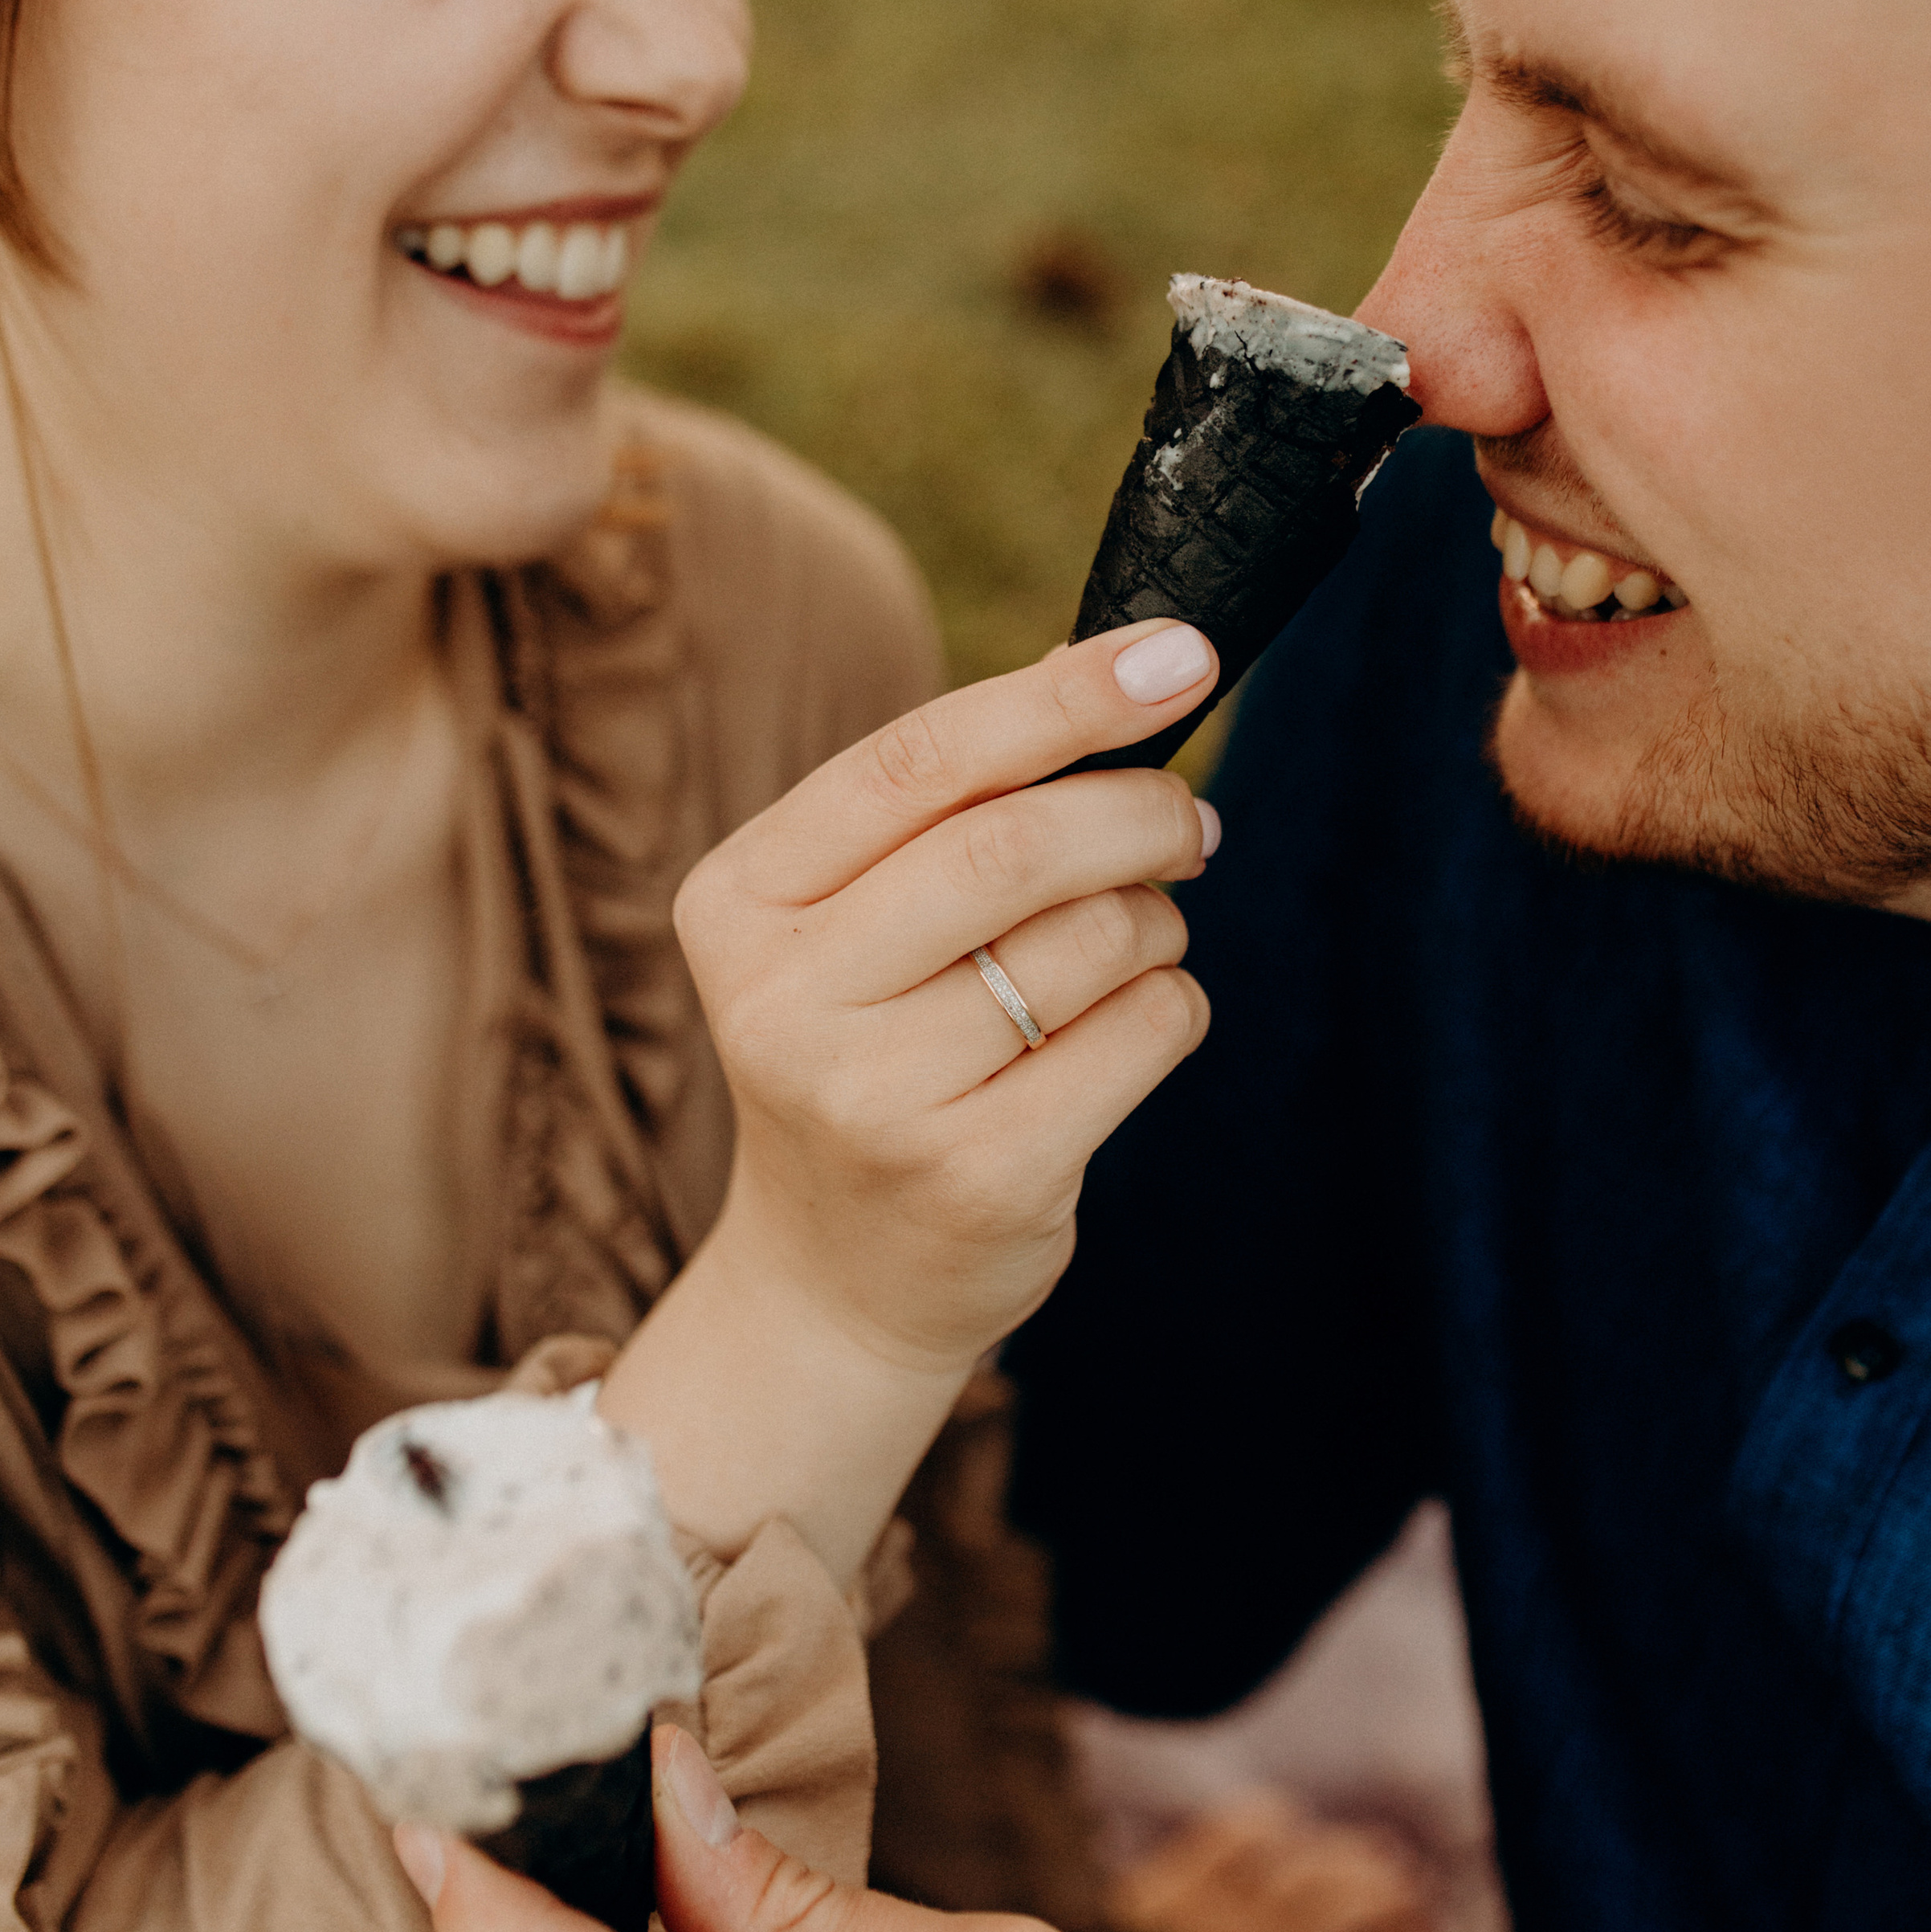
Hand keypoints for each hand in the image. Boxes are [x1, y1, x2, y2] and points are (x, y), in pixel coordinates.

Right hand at [676, 619, 1217, 1370]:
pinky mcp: (977, 1176)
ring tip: (1130, 947)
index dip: (1062, 697)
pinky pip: (1144, 1030)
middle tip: (1190, 820)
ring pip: (1095, 939)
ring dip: (1155, 920)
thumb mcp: (857, 924)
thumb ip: (954, 805)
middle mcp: (783, 1001)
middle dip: (1138, 810)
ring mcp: (875, 1100)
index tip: (1179, 652)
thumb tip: (1107, 659)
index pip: (917, 761)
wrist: (834, 1279)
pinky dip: (1170, 1005)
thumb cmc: (873, 1052)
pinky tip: (1122, 1031)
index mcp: (740, 903)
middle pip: (1013, 847)